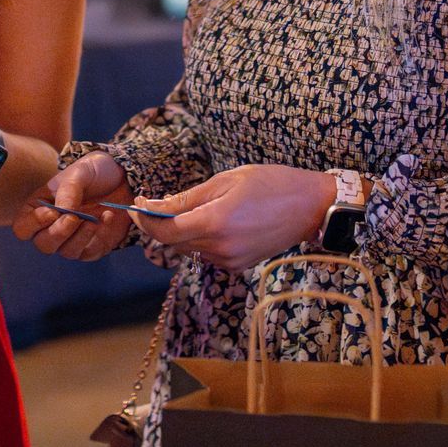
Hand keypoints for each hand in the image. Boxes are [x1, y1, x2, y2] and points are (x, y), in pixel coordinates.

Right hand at [11, 152, 132, 261]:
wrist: (123, 179)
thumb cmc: (94, 172)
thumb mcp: (79, 172)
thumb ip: (68, 190)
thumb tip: (62, 212)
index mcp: (38, 208)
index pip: (23, 228)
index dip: (35, 224)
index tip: (53, 212)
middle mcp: (51, 228)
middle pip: (44, 245)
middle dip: (59, 233)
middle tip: (75, 218)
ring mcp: (71, 239)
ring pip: (67, 252)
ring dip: (81, 236)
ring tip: (96, 217)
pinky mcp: (91, 247)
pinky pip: (90, 252)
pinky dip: (98, 237)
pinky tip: (108, 216)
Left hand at [127, 164, 335, 272]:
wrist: (312, 206)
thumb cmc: (271, 183)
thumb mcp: (226, 180)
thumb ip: (188, 197)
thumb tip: (155, 206)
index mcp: (215, 222)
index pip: (164, 230)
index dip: (144, 219)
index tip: (136, 205)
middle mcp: (221, 248)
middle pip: (172, 242)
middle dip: (159, 224)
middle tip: (156, 202)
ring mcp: (231, 260)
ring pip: (187, 249)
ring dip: (179, 232)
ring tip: (188, 209)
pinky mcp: (238, 266)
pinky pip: (205, 254)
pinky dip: (198, 240)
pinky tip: (209, 222)